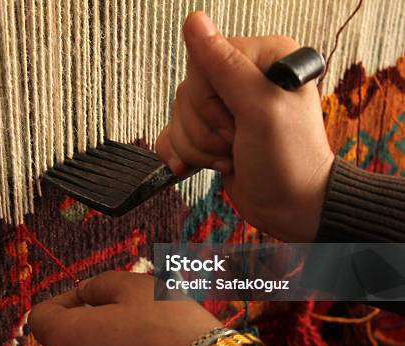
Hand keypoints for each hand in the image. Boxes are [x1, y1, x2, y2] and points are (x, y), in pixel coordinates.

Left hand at [28, 271, 252, 345]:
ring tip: (137, 326)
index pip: (40, 316)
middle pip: (62, 338)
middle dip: (84, 317)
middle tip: (119, 305)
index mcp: (67, 339)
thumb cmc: (167, 324)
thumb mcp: (130, 285)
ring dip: (100, 338)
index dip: (62, 298)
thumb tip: (84, 293)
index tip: (89, 294)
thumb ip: (96, 284)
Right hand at [155, 12, 333, 241]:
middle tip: (238, 140)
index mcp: (261, 58)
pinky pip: (172, 134)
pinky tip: (203, 164)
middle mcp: (240, 78)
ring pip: (178, 116)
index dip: (211, 98)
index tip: (238, 120)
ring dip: (199, 146)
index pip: (204, 61)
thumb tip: (194, 21)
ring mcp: (222, 108)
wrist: (289, 207)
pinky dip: (182, 154)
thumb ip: (224, 65)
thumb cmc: (288, 160)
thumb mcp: (259, 109)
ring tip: (231, 156)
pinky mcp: (208, 132)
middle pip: (188, 92)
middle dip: (206, 128)